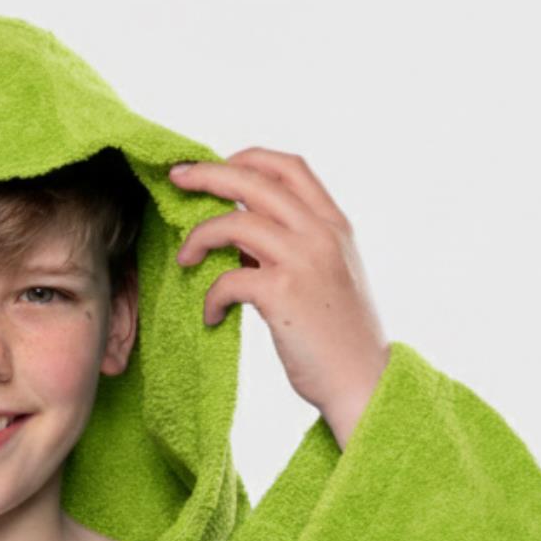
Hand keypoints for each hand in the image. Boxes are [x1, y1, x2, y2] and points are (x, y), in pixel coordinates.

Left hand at [169, 148, 389, 446]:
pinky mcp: (283, 295)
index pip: (289, 167)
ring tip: (184, 260)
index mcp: (334, 224)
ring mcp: (303, 261)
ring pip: (235, 222)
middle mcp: (321, 234)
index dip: (249, 158)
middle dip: (208, 174)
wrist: (363, 382)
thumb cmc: (340, 338)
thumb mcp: (327, 277)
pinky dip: (211, 298)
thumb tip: (241, 239)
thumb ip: (293, 248)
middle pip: (254, 180)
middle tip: (177, 178)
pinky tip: (212, 317)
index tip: (219, 166)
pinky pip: (228, 280)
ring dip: (199, 238)